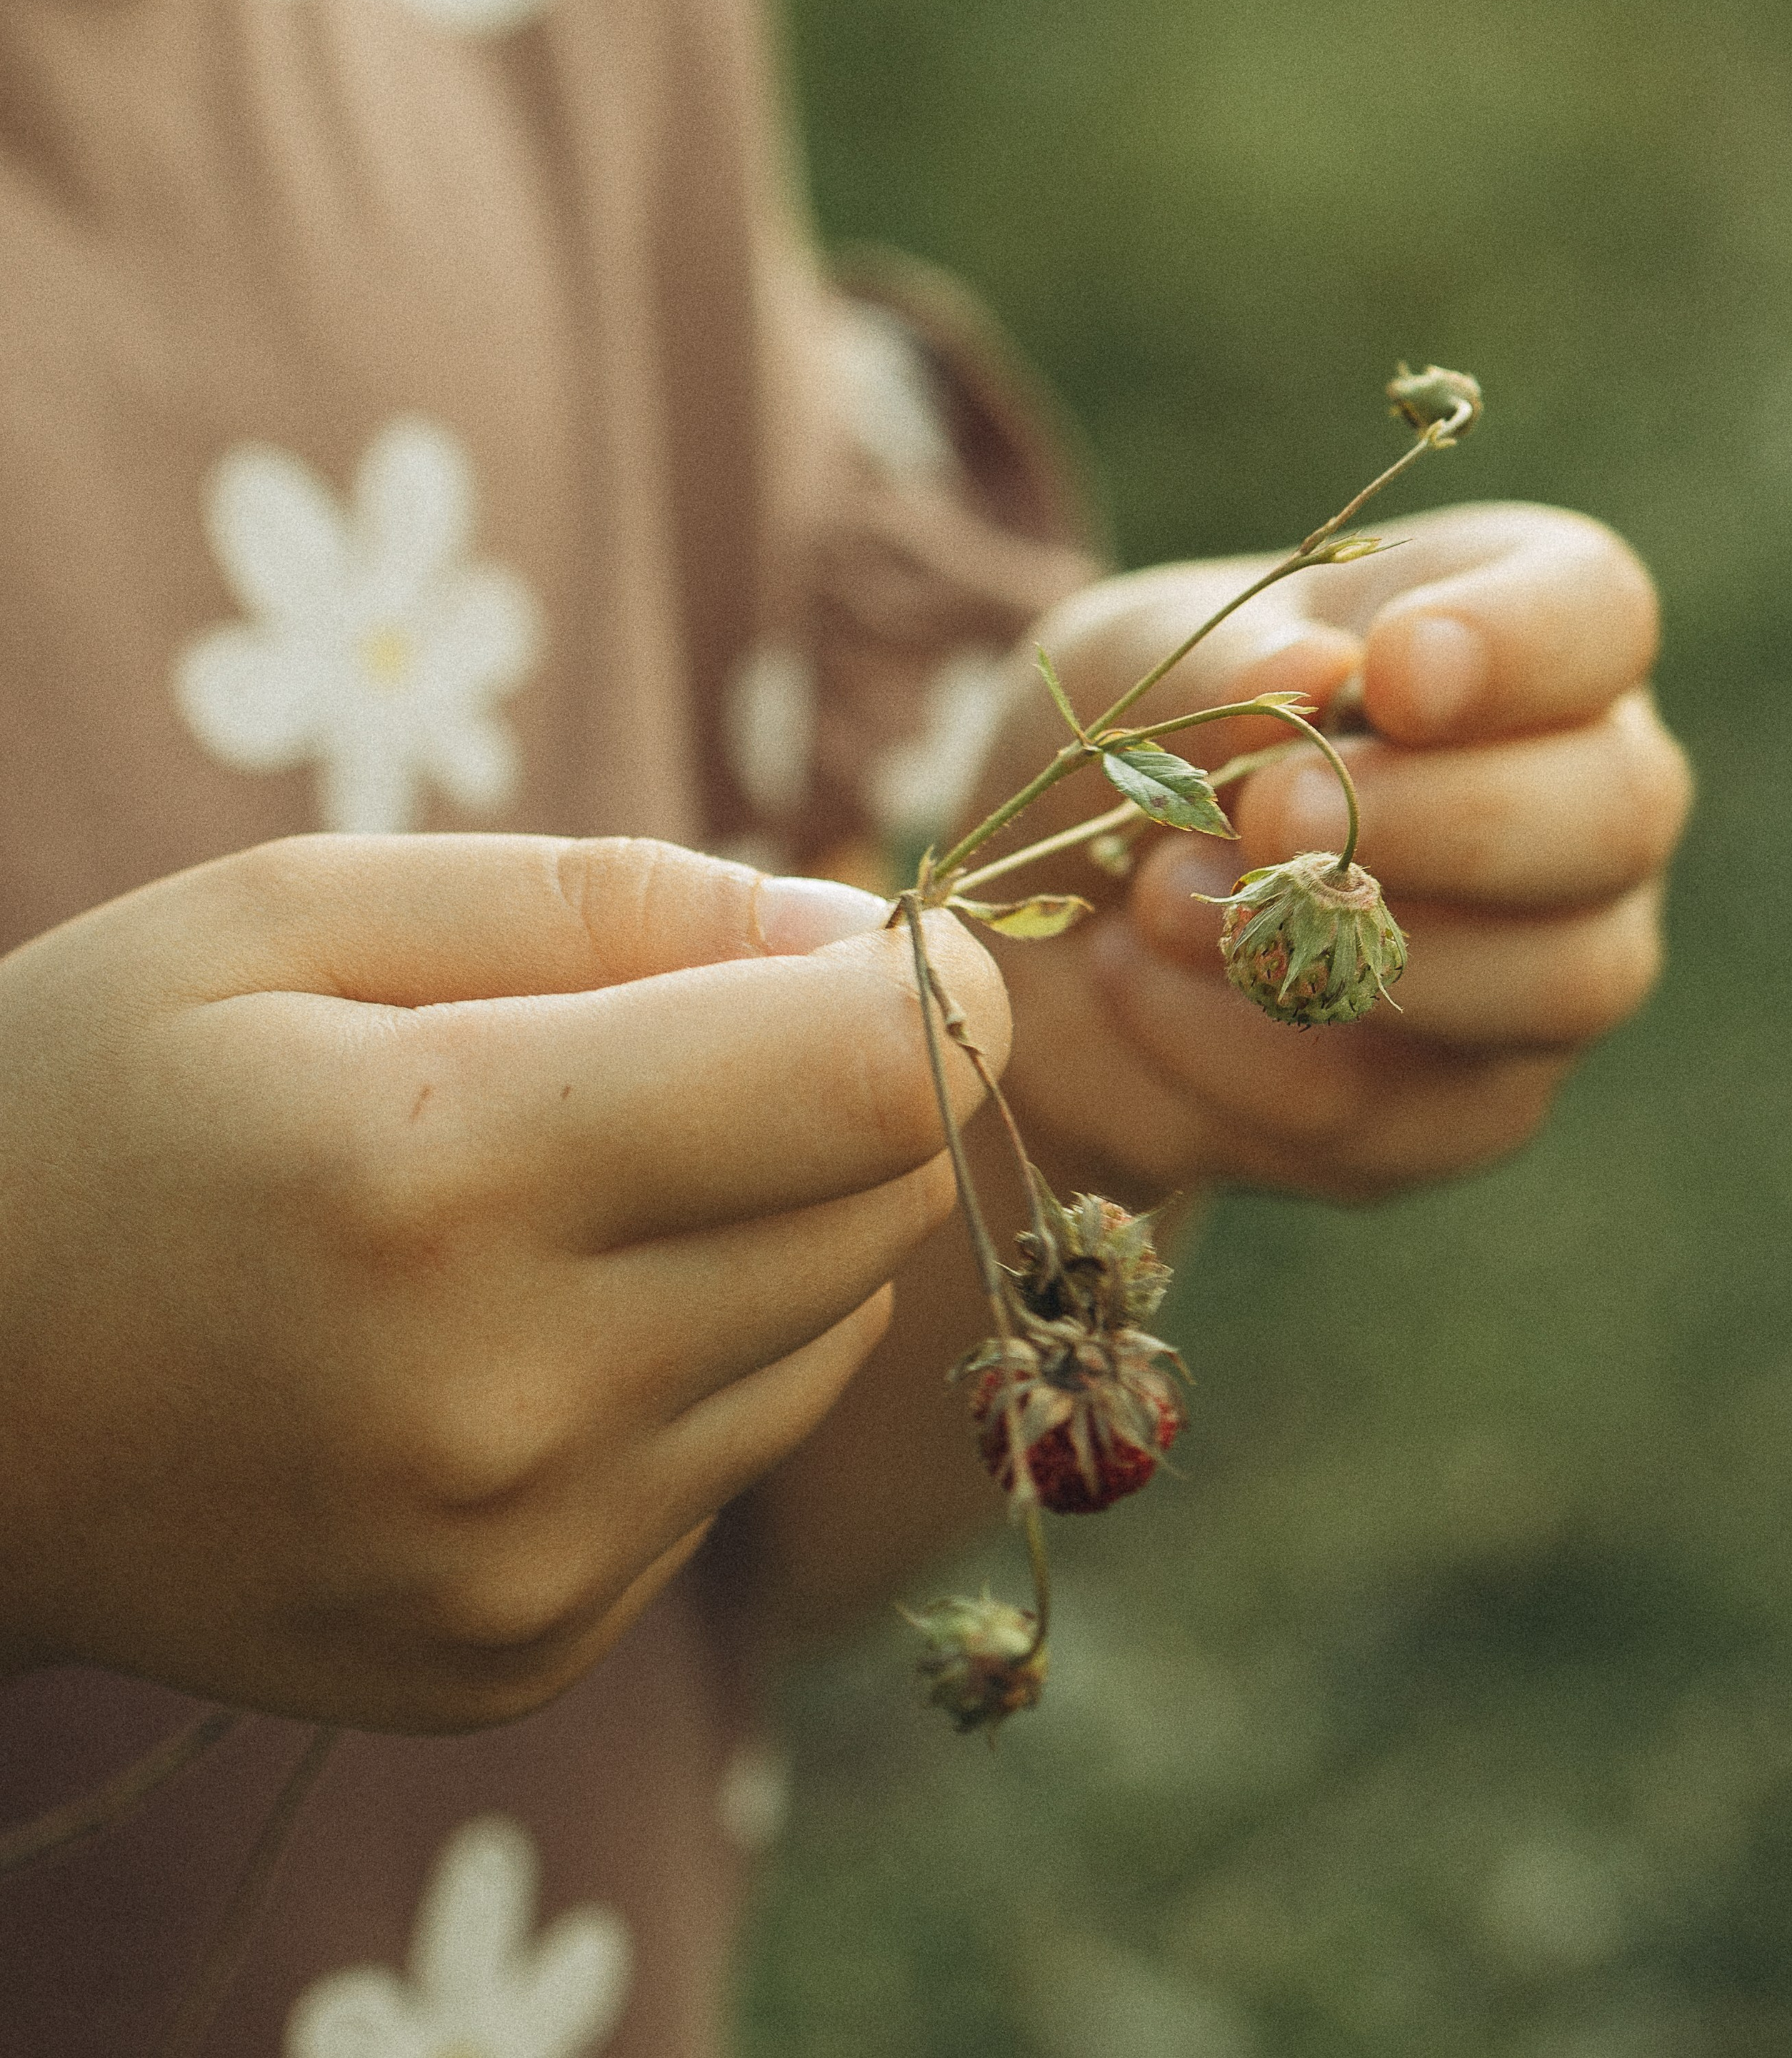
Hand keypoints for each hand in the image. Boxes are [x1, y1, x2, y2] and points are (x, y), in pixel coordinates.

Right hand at [0, 835, 1003, 1727]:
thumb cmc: (92, 1103)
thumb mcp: (296, 915)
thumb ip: (607, 901)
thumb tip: (862, 943)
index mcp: (446, 1176)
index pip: (868, 1088)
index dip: (934, 989)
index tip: (889, 943)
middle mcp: (509, 1405)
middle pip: (876, 1206)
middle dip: (831, 1095)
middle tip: (670, 1049)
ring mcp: (521, 1563)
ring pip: (829, 1336)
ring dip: (761, 1233)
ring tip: (557, 1195)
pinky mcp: (519, 1655)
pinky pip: (728, 1466)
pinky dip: (681, 1372)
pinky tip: (509, 1334)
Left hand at [965, 502, 1690, 1201]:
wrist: (1049, 928)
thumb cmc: (1133, 745)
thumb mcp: (1129, 662)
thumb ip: (1217, 661)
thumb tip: (1312, 667)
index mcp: (1518, 636)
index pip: (1597, 615)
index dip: (1521, 645)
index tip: (1394, 671)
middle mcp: (1584, 799)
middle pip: (1619, 808)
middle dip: (1439, 818)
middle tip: (1266, 816)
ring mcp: (1554, 967)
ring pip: (1561, 978)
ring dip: (1344, 947)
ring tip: (1157, 904)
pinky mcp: (1474, 1110)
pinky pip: (1414, 1110)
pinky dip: (1252, 1058)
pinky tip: (1134, 990)